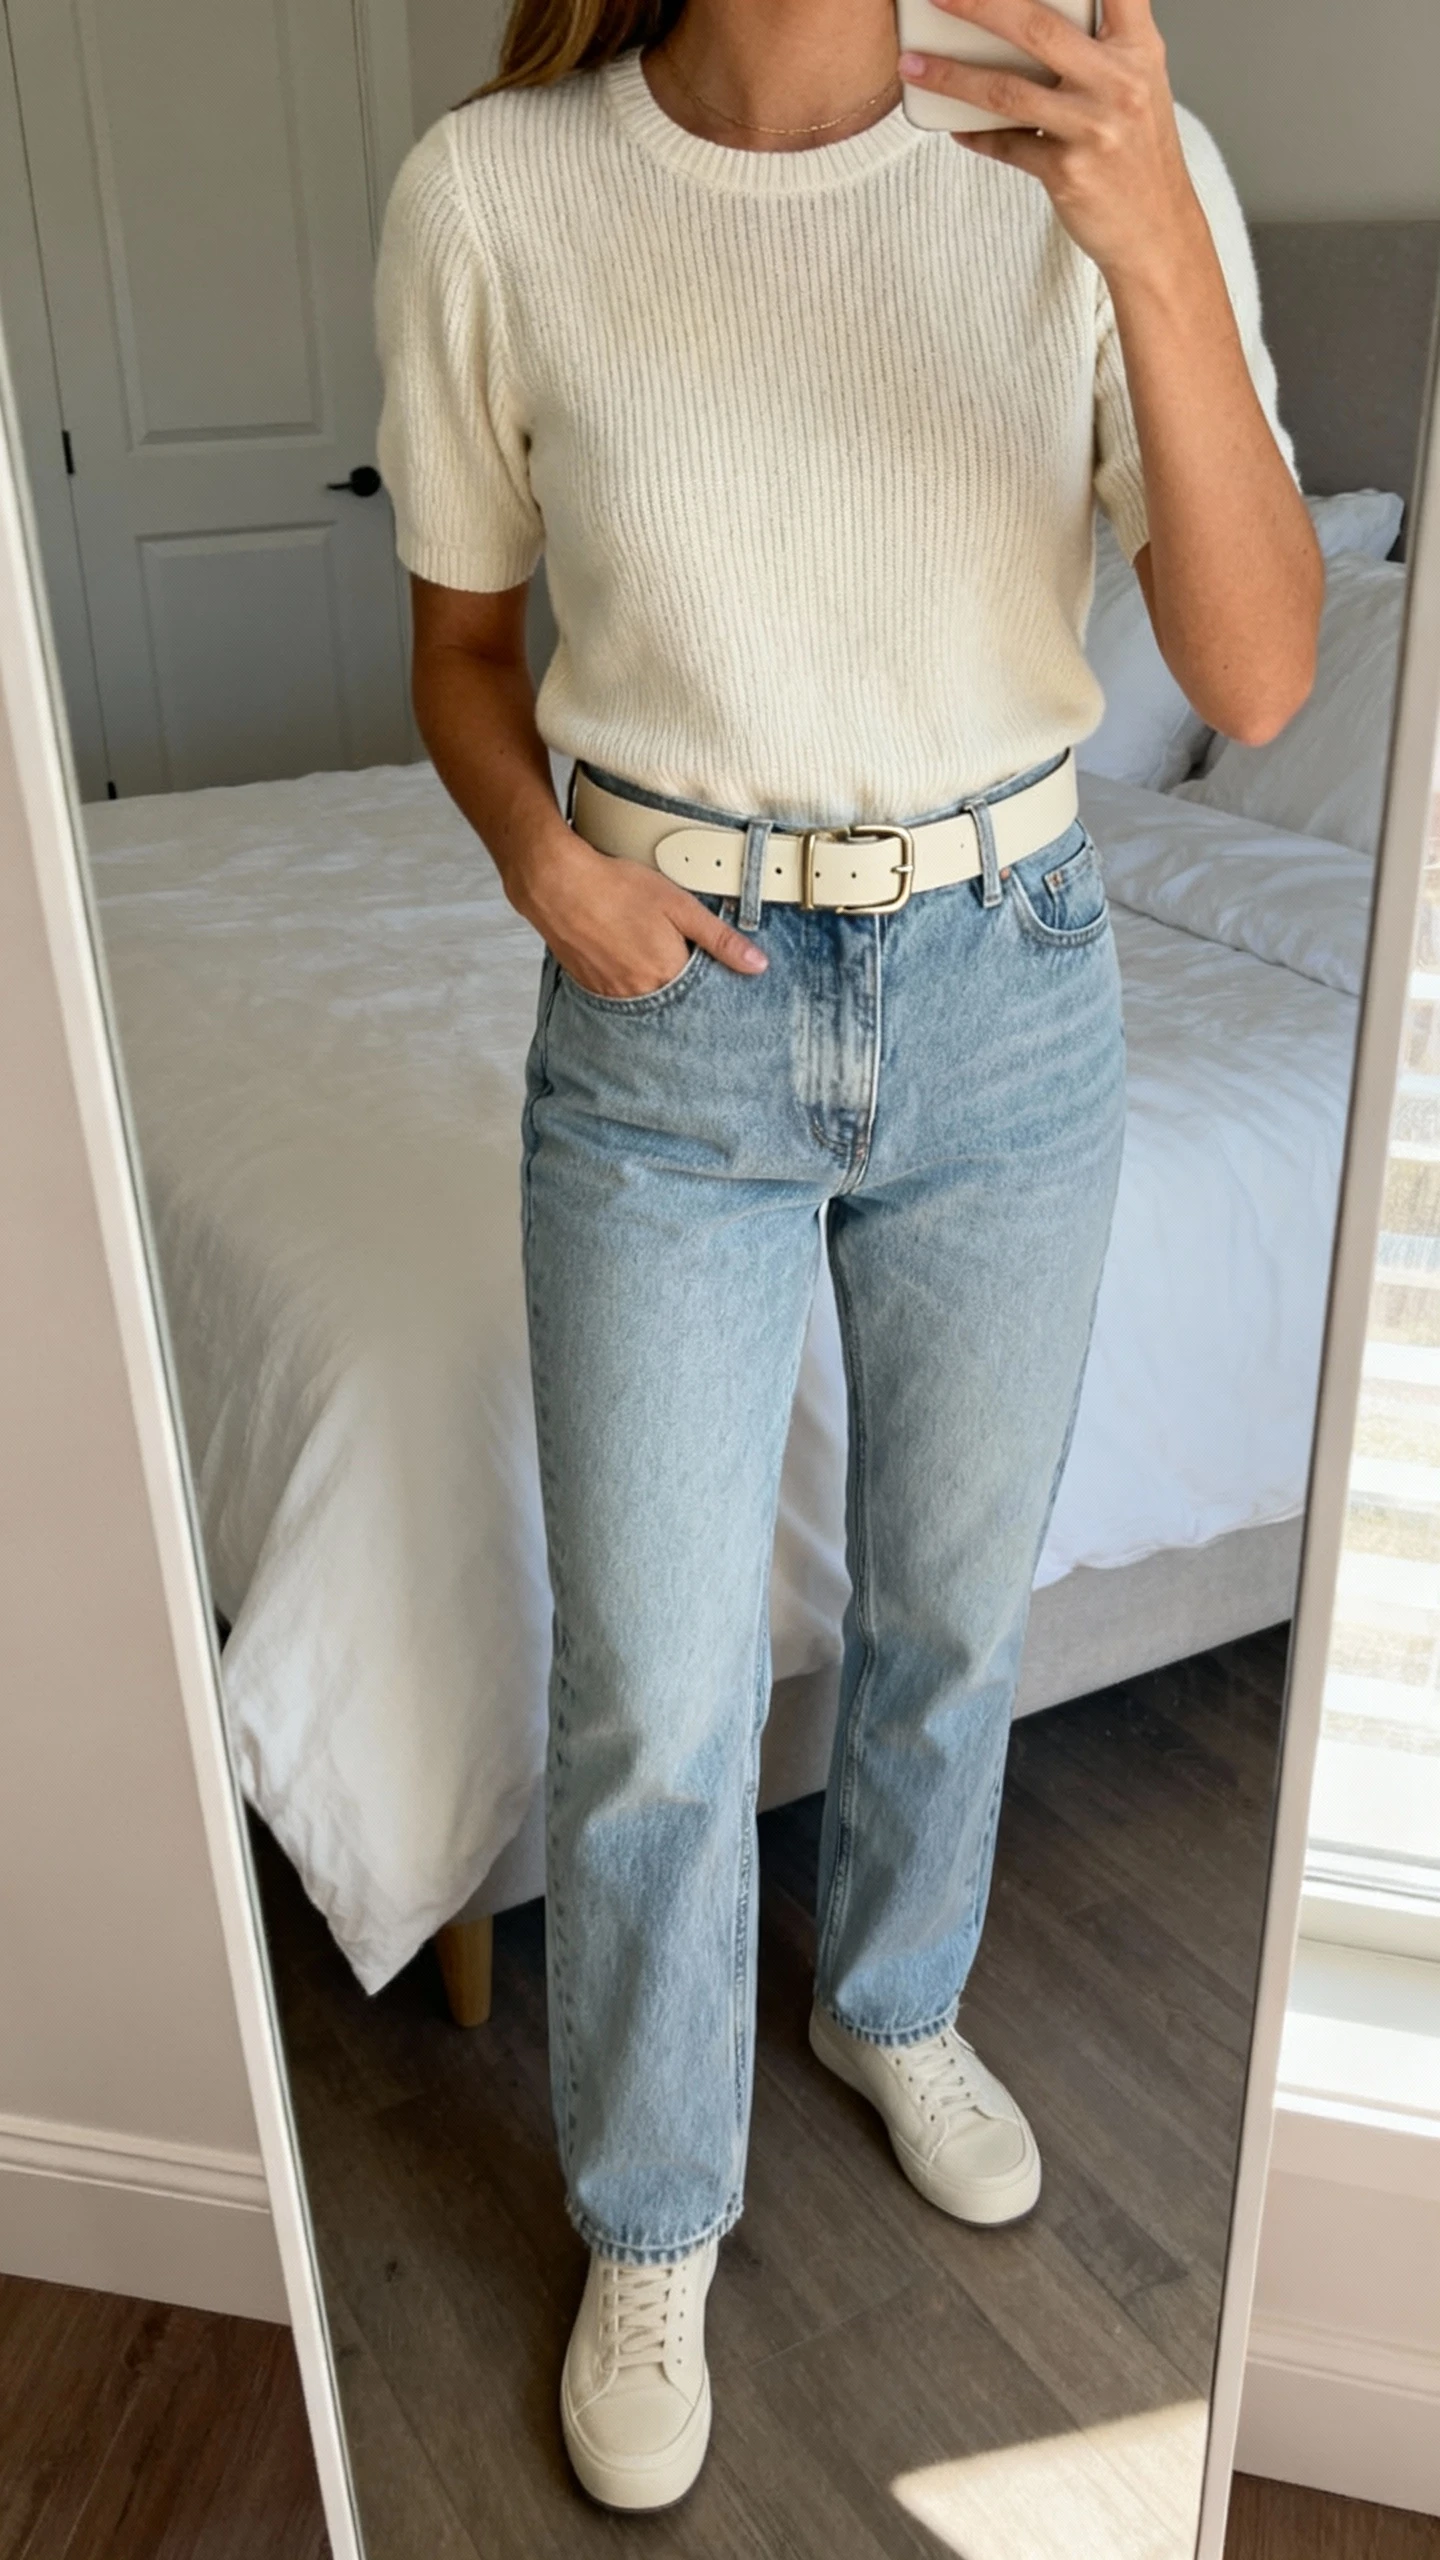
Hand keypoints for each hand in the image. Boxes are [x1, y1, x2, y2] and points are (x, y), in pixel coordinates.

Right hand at [511, 829, 767, 999]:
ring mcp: (612, 993)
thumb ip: (720, 939)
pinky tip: (623, 955)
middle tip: (670, 951)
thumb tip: (757, 966)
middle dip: (680, 982)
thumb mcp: (680, 906)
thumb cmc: (618, 888)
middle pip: (673, 999)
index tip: (708, 965)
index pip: (702, 993)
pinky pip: (618, 992)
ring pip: (645, 997)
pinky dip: (627, 979)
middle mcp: (640, 993)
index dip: (708, 978)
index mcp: (668, 975)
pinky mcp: (590, 986)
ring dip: (652, 982)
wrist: (557, 884)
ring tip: (645, 950)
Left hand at [898, 0, 1200, 282]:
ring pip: (1006, 91)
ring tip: (912, 64)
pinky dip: (974, 134)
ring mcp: (1092, 128)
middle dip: (977, 4)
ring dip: (950, 76)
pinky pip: (1005, 145)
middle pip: (1035, 27)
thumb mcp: (1137, 83)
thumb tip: (1022, 19)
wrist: (1158, 232)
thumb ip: (1098, 46)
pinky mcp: (1068, 173)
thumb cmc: (1139, 151)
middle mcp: (1118, 81)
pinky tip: (953, 126)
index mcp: (1138, 48)